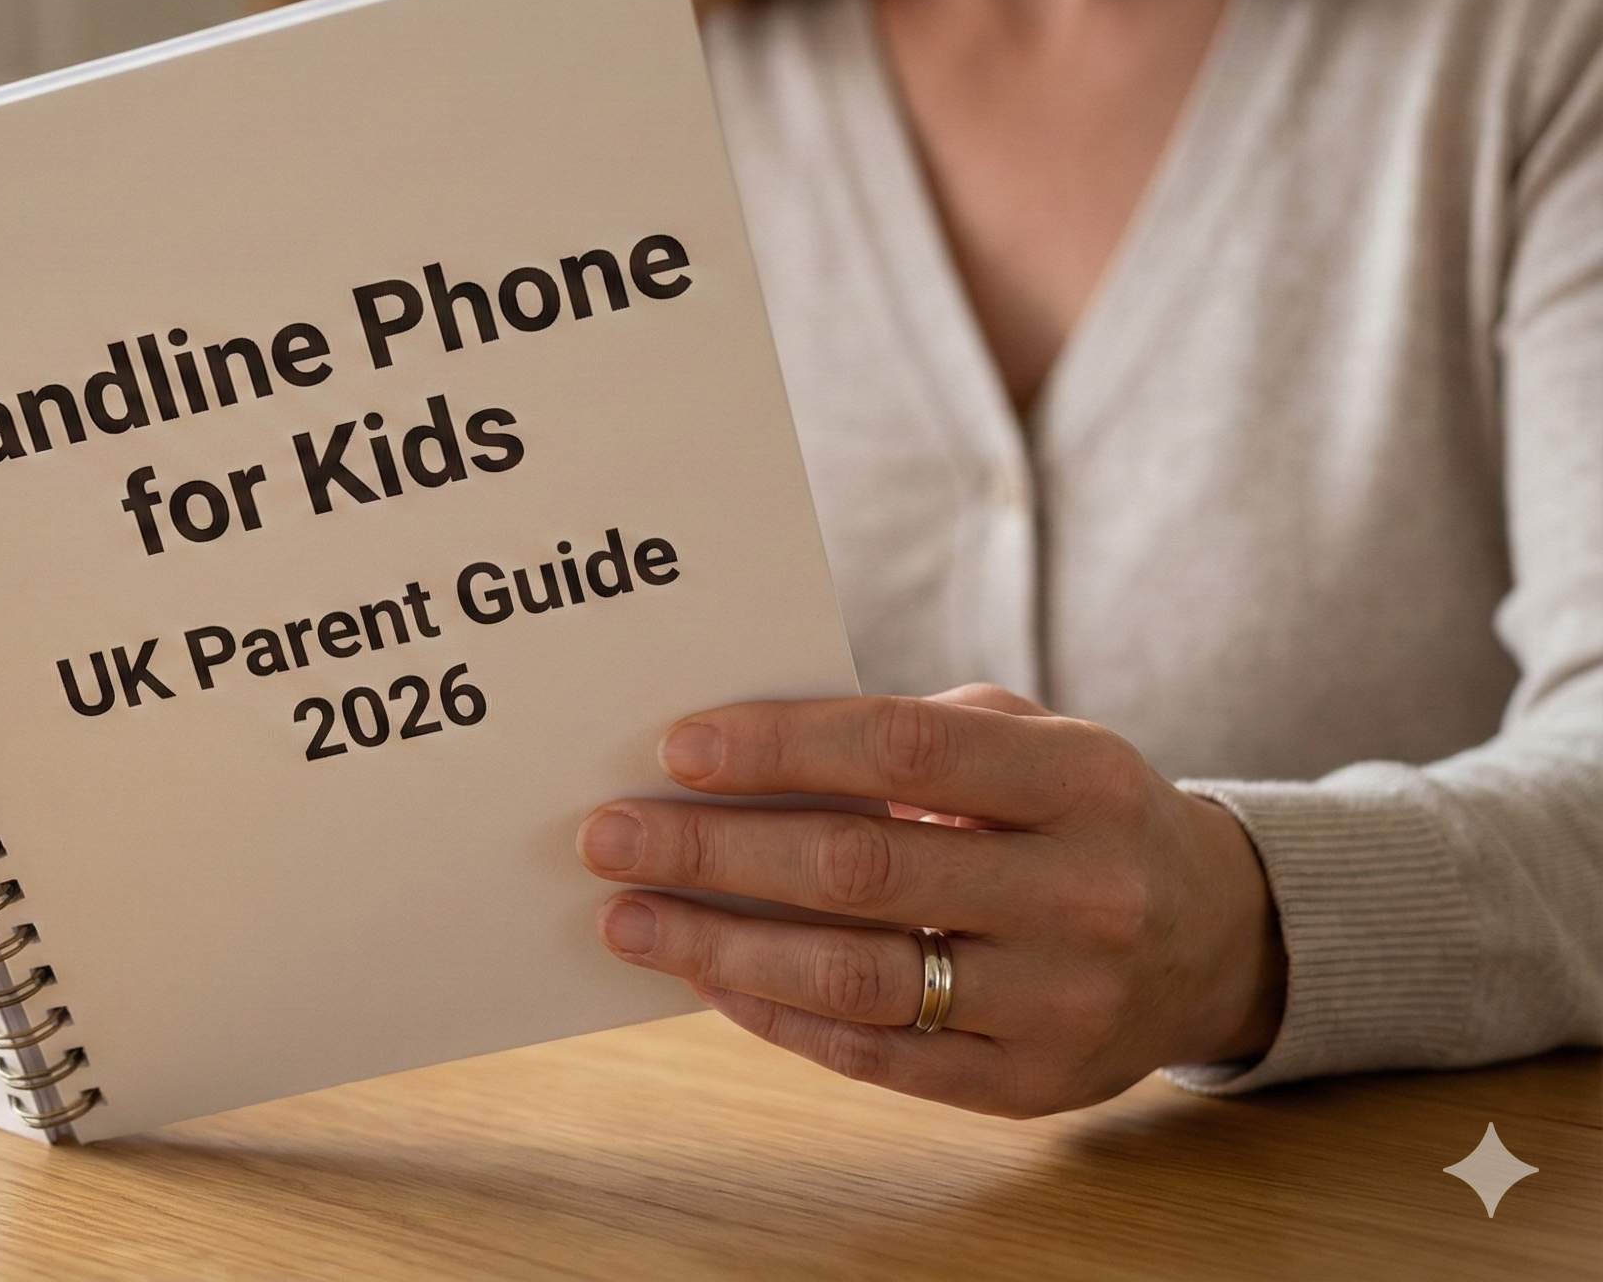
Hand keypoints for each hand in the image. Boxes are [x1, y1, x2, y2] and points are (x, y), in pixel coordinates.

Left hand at [576, 684, 1286, 1115]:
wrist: (1212, 939)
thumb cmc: (1074, 815)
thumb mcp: (1033, 740)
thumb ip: (909, 736)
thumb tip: (736, 755)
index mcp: (1082, 780)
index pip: (906, 750)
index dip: (782, 748)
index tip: (677, 748)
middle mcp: (1085, 893)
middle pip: (863, 868)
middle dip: (717, 852)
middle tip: (609, 835)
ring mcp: (1063, 1001)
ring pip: (860, 976)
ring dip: (721, 946)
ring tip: (627, 919)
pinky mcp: (1032, 1086)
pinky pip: (878, 1057)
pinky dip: (777, 1015)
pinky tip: (705, 977)